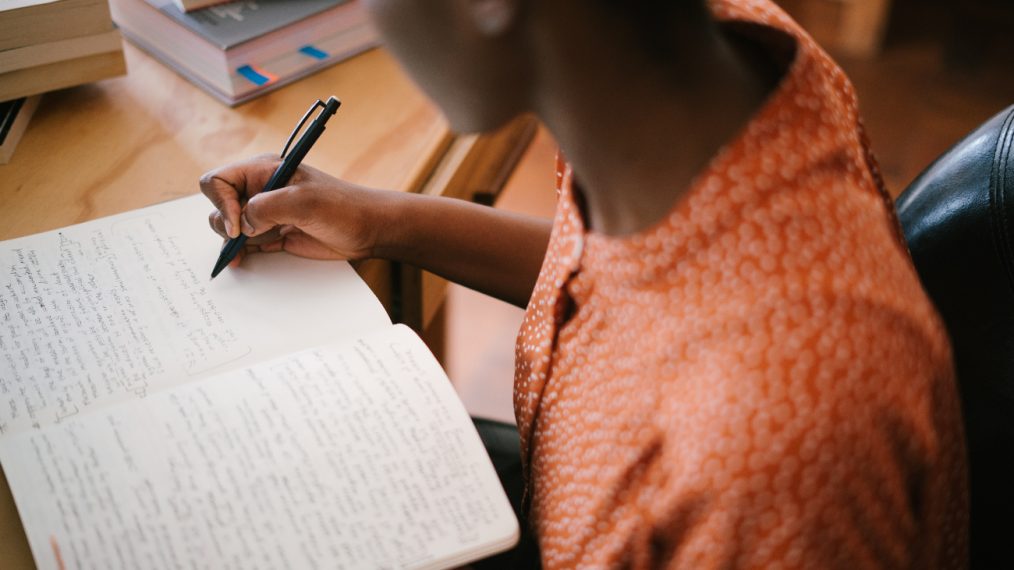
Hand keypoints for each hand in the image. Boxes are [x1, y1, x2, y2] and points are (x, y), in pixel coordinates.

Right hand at [200, 154, 394, 267]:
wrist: (368, 229)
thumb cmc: (343, 207)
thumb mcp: (303, 202)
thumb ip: (265, 208)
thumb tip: (240, 224)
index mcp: (263, 171)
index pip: (219, 180)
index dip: (221, 202)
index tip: (237, 223)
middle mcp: (261, 190)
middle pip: (219, 205)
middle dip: (223, 224)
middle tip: (240, 238)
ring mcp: (267, 214)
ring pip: (230, 226)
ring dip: (230, 241)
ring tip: (240, 254)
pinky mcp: (275, 234)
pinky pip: (246, 243)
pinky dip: (240, 252)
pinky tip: (242, 260)